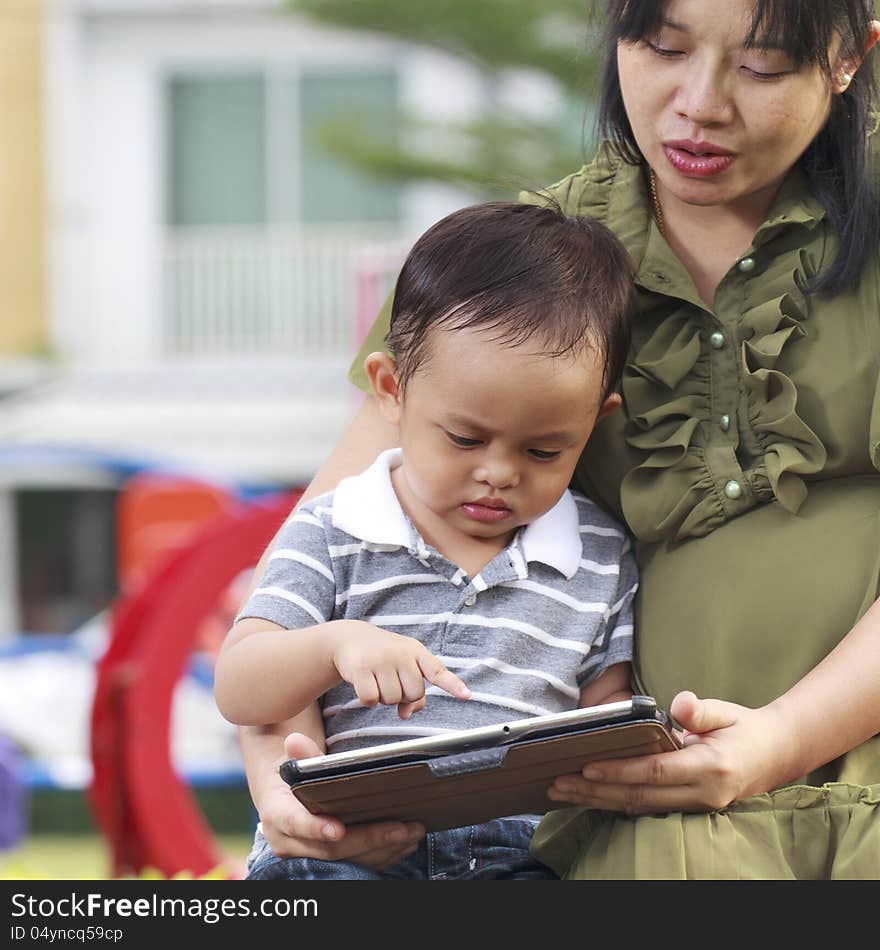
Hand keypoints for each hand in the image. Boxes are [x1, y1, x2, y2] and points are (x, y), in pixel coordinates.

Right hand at [257, 733, 425, 869]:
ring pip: (350, 860)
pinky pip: (358, 864)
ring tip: (413, 831)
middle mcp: (290, 842)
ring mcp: (309, 856)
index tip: (339, 829)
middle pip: (331, 848)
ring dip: (384, 849)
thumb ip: (301, 755)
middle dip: (369, 839)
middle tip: (401, 828)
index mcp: (277, 815)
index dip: (316, 828)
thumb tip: (294, 740)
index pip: (295, 823)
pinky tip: (406, 842)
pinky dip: (384, 855)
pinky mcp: (328, 862)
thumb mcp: (292, 762)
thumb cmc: (290, 777)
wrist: (281, 799)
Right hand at [332, 622, 469, 717]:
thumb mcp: (403, 665)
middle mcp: (401, 654)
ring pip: (392, 700)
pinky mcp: (361, 668)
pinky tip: (365, 684)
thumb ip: (413, 690)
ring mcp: (381, 660)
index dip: (453, 685)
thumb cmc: (383, 655)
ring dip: (384, 697)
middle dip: (403, 695)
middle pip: (414, 694)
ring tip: (377, 679)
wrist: (351, 638)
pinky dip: (367, 700)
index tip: (466, 695)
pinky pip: (371, 700)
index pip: (437, 671)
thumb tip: (407, 714)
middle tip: (391, 680)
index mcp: (416, 651)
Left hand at [546, 691, 794, 814]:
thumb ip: (702, 709)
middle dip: (595, 791)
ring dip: (597, 800)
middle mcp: (702, 795)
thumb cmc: (745, 728)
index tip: (586, 765)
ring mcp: (696, 807)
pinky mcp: (688, 809)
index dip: (619, 770)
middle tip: (558, 782)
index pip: (655, 772)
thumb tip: (680, 704)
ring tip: (561, 792)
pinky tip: (587, 796)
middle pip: (639, 798)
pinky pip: (645, 808)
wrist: (776, 756)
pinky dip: (613, 802)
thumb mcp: (727, 711)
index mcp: (710, 768)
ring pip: (637, 808)